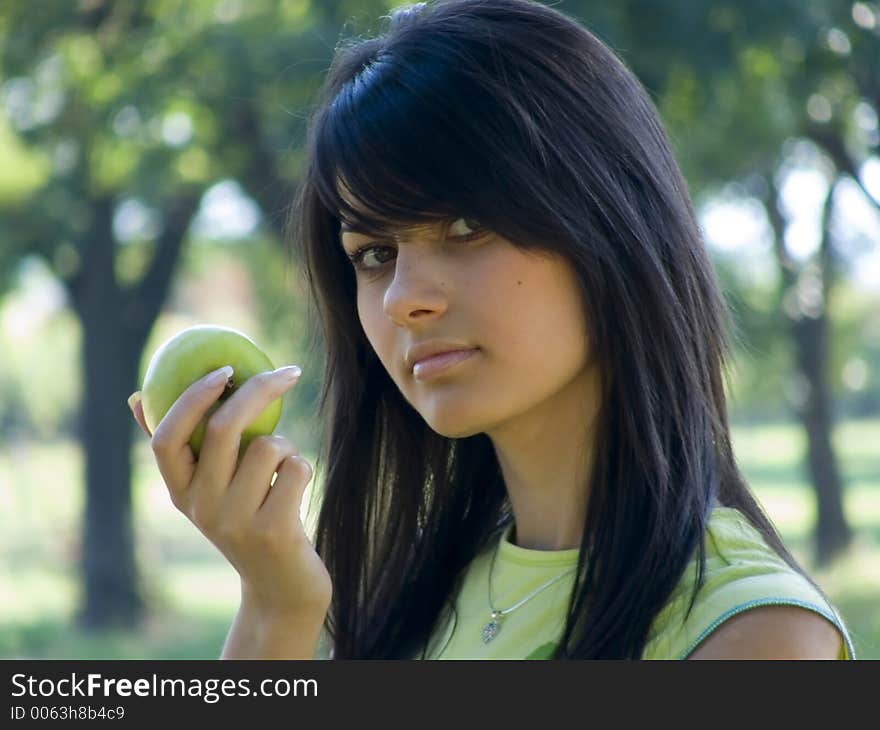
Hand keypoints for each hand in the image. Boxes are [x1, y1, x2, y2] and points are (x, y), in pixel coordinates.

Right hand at [128, 366, 331, 620]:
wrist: (281, 589)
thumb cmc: (247, 523)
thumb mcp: (208, 491)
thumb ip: (182, 448)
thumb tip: (136, 396)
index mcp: (179, 493)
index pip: (165, 438)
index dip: (191, 398)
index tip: (225, 369)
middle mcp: (201, 508)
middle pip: (223, 428)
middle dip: (258, 389)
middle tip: (286, 371)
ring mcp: (236, 522)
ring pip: (269, 445)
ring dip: (287, 447)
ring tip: (282, 473)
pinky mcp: (274, 531)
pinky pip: (296, 467)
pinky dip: (303, 468)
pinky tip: (296, 493)